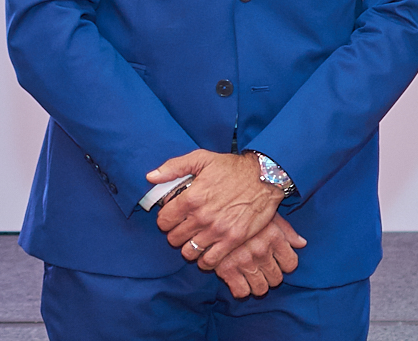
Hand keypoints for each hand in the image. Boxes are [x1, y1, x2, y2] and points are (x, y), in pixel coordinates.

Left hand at [151, 151, 284, 269]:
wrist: (267, 175)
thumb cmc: (234, 167)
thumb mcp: (203, 158)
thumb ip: (174, 167)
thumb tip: (150, 177)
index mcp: (191, 198)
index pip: (164, 221)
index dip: (167, 220)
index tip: (175, 217)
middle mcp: (202, 216)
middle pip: (174, 239)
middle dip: (177, 233)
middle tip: (187, 227)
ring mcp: (217, 230)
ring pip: (188, 252)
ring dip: (189, 247)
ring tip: (196, 239)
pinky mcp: (233, 239)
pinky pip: (209, 260)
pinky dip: (205, 260)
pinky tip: (208, 250)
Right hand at [213, 215, 304, 298]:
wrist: (216, 208)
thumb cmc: (246, 212)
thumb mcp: (270, 215)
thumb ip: (288, 231)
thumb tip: (302, 244)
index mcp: (275, 237)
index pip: (291, 264)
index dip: (286, 265)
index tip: (279, 262)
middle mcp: (262, 251)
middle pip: (276, 279)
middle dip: (272, 276)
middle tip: (265, 269)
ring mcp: (244, 262)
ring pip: (261, 289)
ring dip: (259, 285)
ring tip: (253, 276)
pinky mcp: (226, 270)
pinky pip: (241, 292)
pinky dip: (242, 289)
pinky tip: (240, 280)